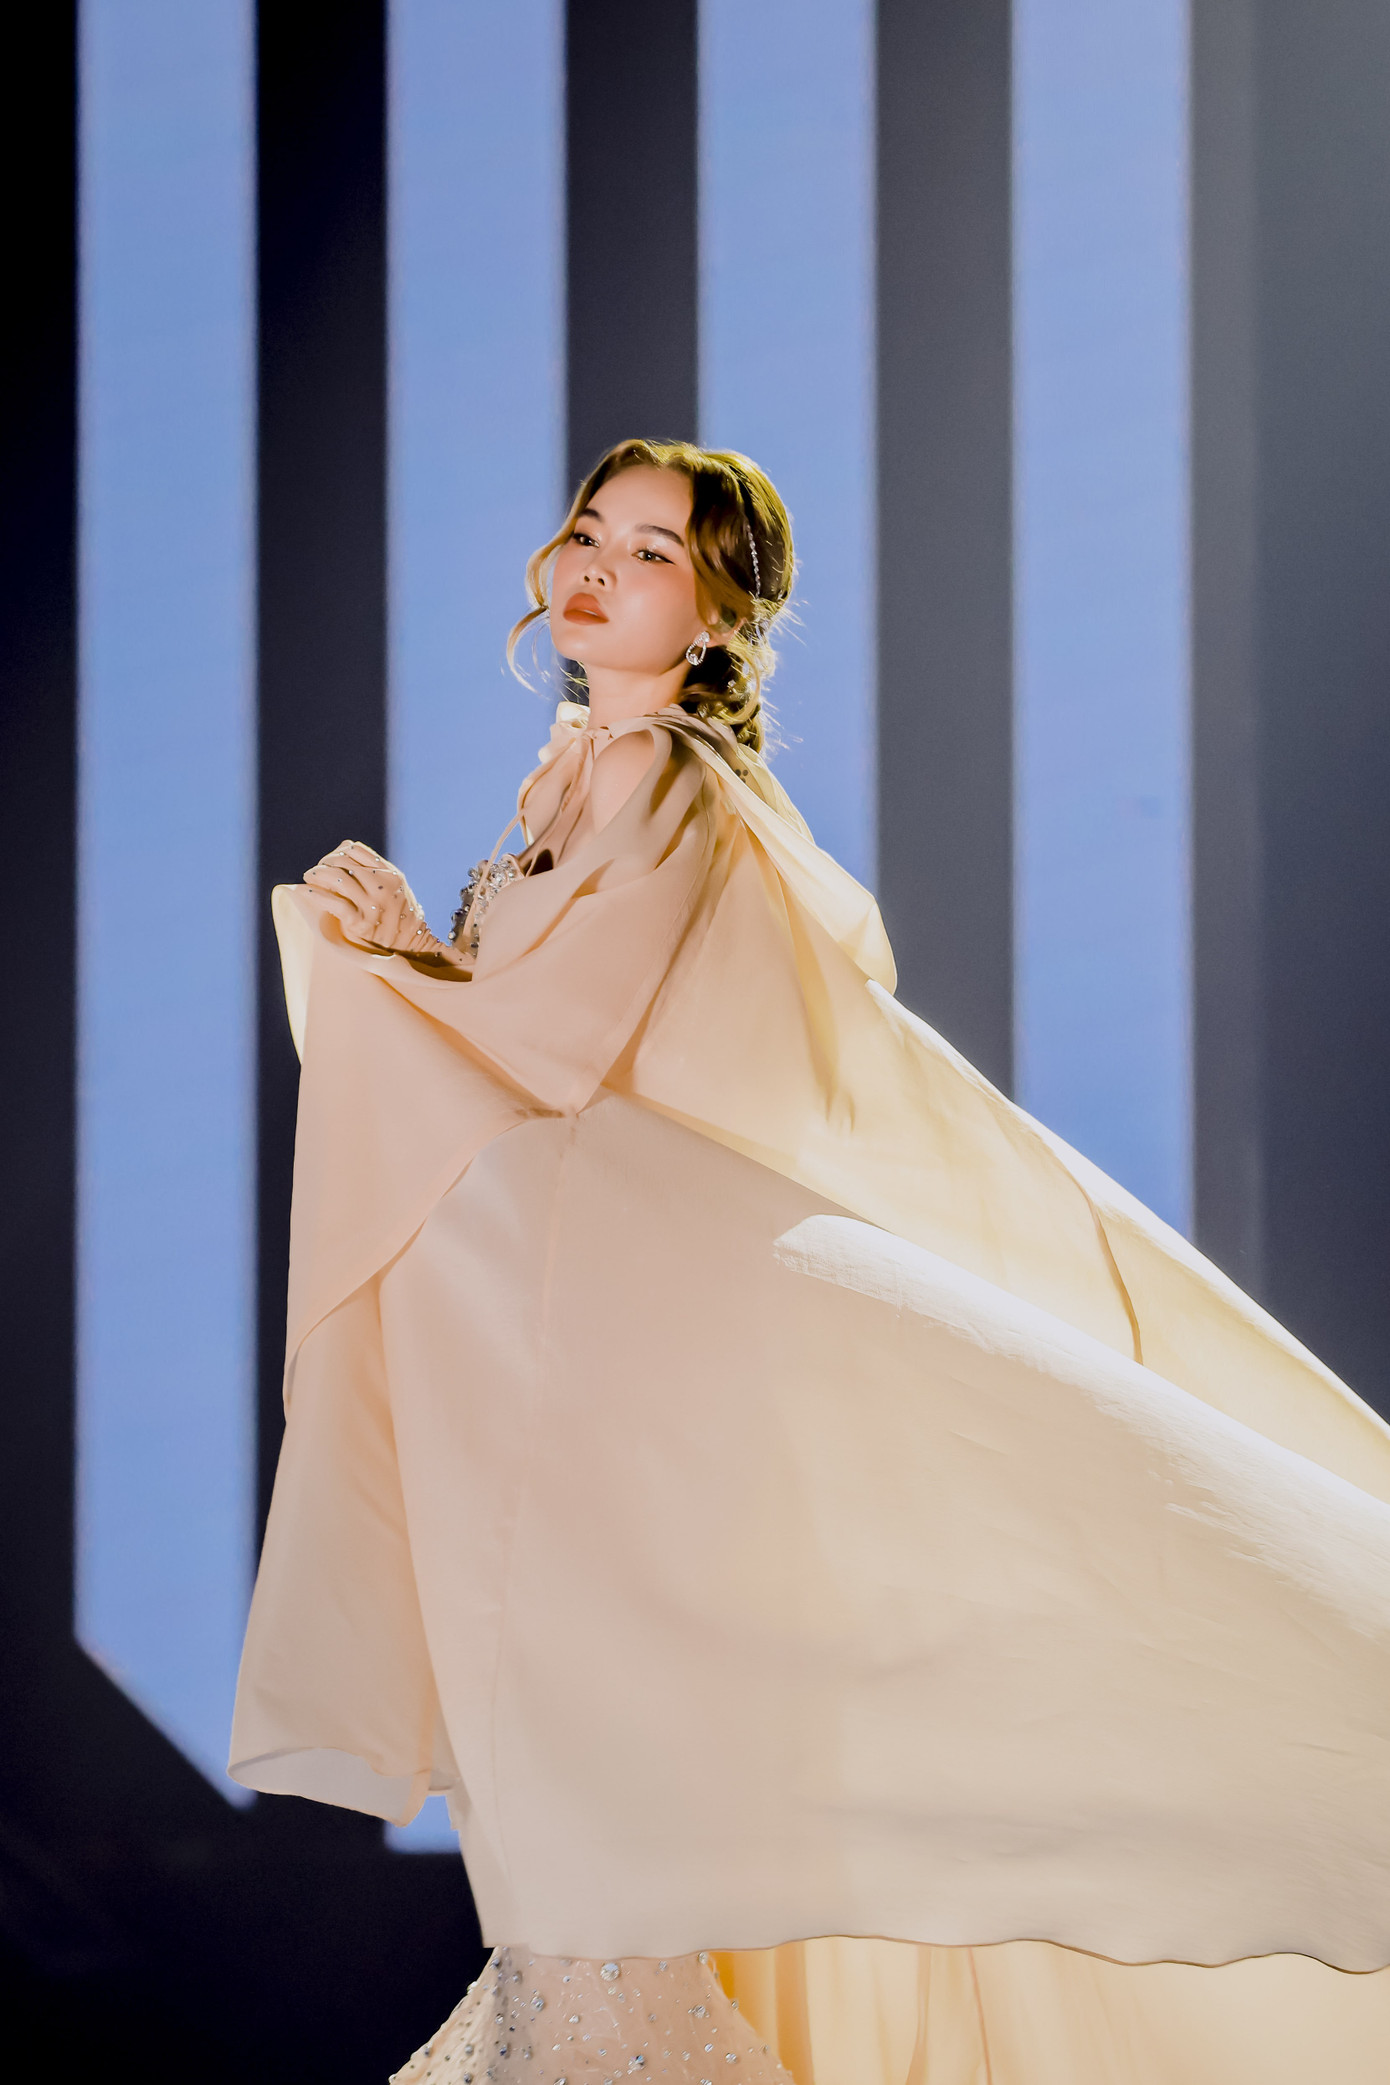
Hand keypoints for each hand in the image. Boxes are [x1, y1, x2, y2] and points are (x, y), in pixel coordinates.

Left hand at [302, 841, 468, 970]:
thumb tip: (344, 845)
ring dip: (317, 875)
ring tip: (308, 877)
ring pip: (338, 879)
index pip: (355, 850)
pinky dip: (316, 895)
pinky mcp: (362, 923)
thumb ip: (373, 866)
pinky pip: (335, 903)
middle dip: (325, 864)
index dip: (337, 853)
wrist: (411, 945)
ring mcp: (374, 904)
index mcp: (390, 873)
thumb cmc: (396, 913)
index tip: (328, 862)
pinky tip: (304, 891)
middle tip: (314, 871)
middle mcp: (384, 885)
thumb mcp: (393, 885)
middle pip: (344, 862)